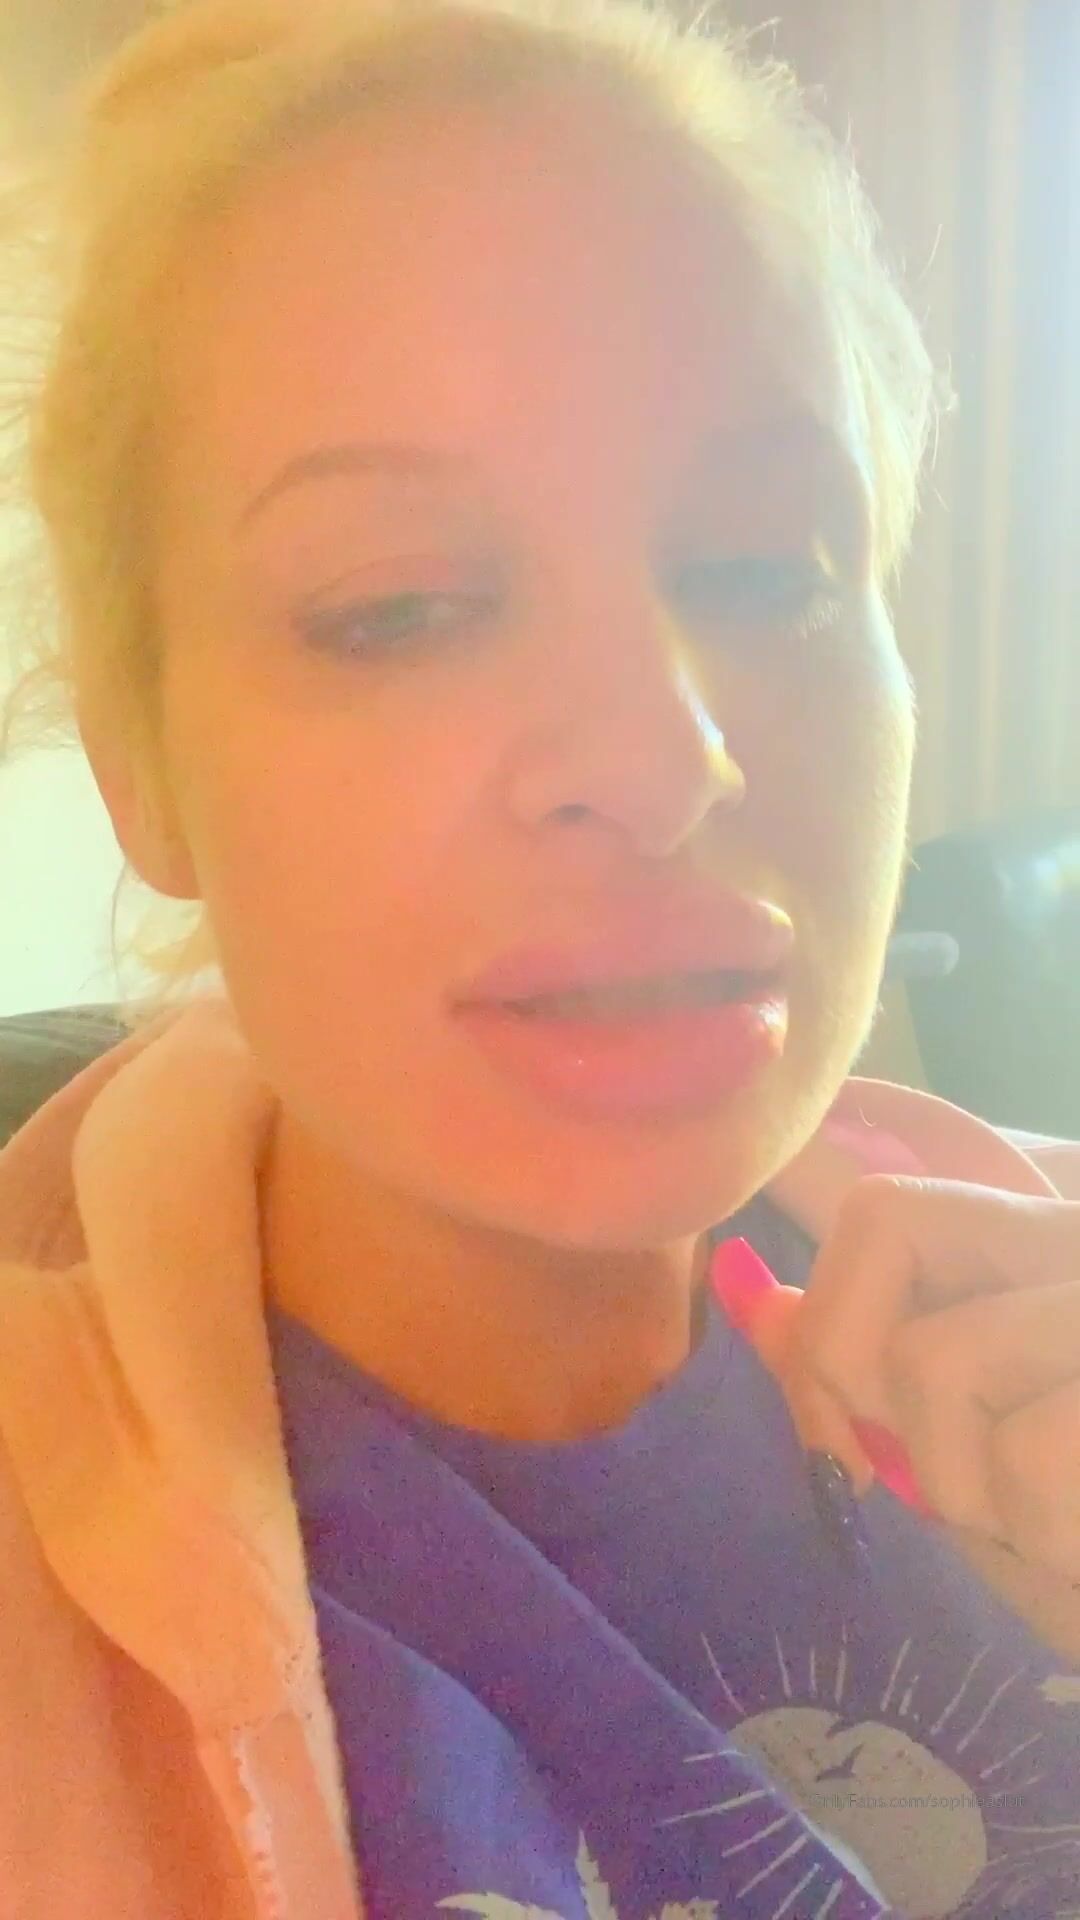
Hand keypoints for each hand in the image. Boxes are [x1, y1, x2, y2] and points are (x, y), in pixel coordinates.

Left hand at [793, 1175, 1079, 1585]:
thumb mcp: (978, 1470)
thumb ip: (875, 1380)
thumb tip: (755, 1298)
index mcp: (1046, 1250)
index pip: (881, 1213)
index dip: (830, 1327)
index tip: (852, 1444)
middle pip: (889, 1239)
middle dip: (900, 1416)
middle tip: (987, 1495)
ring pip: (938, 1361)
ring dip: (981, 1495)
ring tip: (1068, 1524)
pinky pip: (1026, 1453)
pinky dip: (1048, 1536)